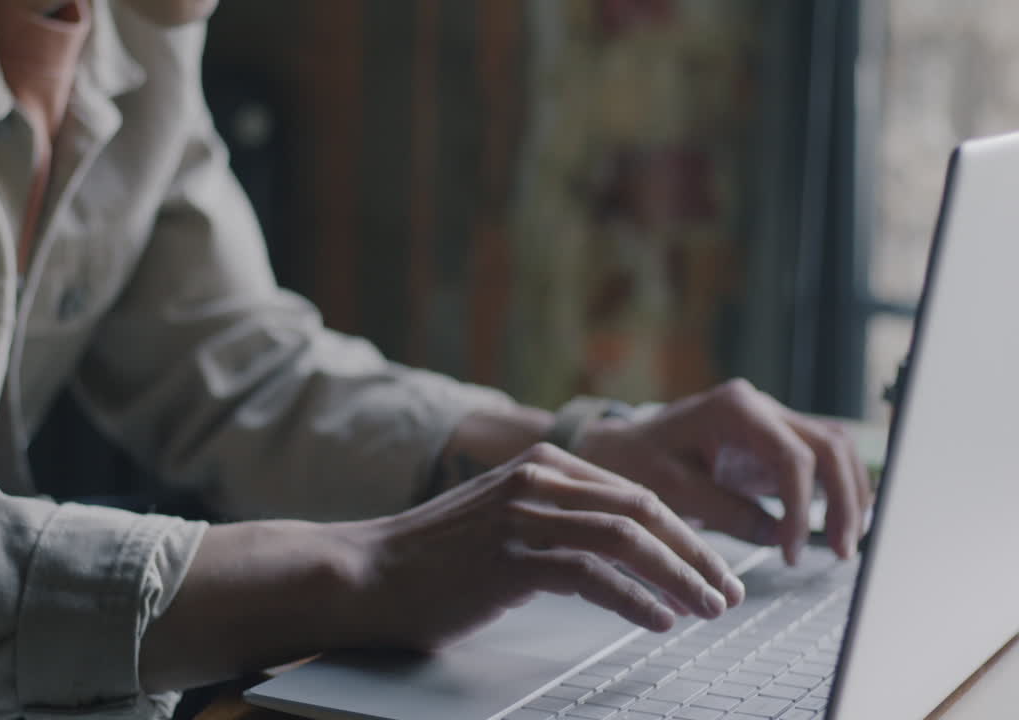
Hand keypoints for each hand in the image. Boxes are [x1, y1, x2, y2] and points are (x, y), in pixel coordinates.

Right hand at [346, 443, 744, 651]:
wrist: (366, 572)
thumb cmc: (433, 556)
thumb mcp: (502, 519)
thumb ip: (557, 519)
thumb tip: (623, 549)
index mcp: (540, 466)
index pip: (634, 493)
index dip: (682, 533)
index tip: (712, 566)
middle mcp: (535, 482)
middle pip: (642, 510)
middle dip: (694, 554)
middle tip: (727, 589)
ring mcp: (521, 517)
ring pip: (626, 539)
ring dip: (677, 577)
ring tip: (706, 608)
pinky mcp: (508, 558)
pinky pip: (590, 575)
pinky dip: (633, 600)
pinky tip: (657, 620)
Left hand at [576, 379, 873, 564]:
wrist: (622, 448)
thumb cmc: (638, 462)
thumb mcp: (673, 490)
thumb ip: (725, 511)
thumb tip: (779, 536)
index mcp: (733, 409)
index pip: (791, 456)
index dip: (801, 506)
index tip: (790, 549)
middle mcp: (761, 407)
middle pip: (829, 445)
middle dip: (843, 500)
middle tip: (842, 553)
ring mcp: (772, 421)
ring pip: (836, 448)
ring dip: (848, 495)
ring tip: (844, 546)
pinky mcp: (775, 441)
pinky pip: (821, 460)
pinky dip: (835, 490)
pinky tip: (838, 525)